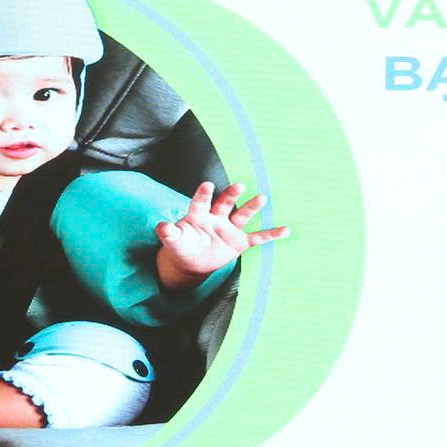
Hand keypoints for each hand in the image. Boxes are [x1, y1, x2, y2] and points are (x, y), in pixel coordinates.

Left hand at [156, 181, 287, 290]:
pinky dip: (271, 234)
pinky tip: (286, 229)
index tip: (207, 185)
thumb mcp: (173, 241)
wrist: (192, 262)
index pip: (201, 202)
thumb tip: (161, 225)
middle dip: (231, 195)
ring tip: (263, 198)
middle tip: (239, 186)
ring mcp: (230, 228)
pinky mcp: (240, 241)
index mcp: (199, 214)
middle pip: (225, 203)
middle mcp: (216, 217)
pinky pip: (257, 237)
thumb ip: (169, 232)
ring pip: (243, 215)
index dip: (204, 193)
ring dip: (252, 207)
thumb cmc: (182, 246)